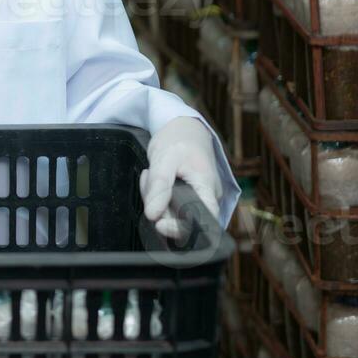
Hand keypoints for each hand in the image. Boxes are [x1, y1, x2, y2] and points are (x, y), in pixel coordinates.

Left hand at [140, 116, 221, 240]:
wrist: (183, 128)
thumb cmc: (179, 140)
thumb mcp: (165, 159)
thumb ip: (160, 187)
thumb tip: (153, 215)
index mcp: (208, 189)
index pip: (201, 222)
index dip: (180, 229)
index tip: (159, 224)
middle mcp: (206, 198)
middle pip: (180, 218)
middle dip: (158, 204)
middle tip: (149, 180)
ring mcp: (196, 197)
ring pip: (170, 211)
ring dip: (153, 196)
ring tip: (151, 173)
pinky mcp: (185, 196)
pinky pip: (167, 204)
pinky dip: (156, 194)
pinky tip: (154, 178)